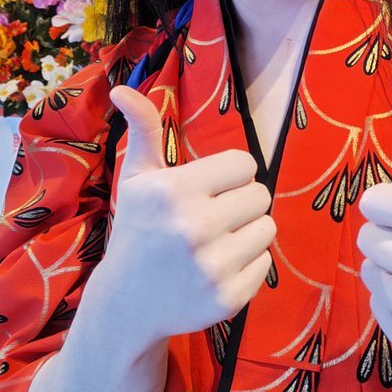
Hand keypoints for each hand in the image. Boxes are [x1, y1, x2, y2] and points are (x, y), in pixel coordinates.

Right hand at [102, 85, 275, 342]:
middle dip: (242, 202)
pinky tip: (218, 268)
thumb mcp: (137, 178)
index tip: (211, 188)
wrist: (126, 303)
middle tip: (215, 216)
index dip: (231, 174)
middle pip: (261, 195)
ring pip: (268, 228)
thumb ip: (143, 129)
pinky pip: (266, 263)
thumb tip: (123, 88)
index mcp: (173, 191)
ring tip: (218, 241)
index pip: (245, 164)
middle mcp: (194, 227)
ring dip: (249, 232)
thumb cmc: (137, 229)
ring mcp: (213, 266)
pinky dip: (248, 264)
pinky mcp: (228, 298)